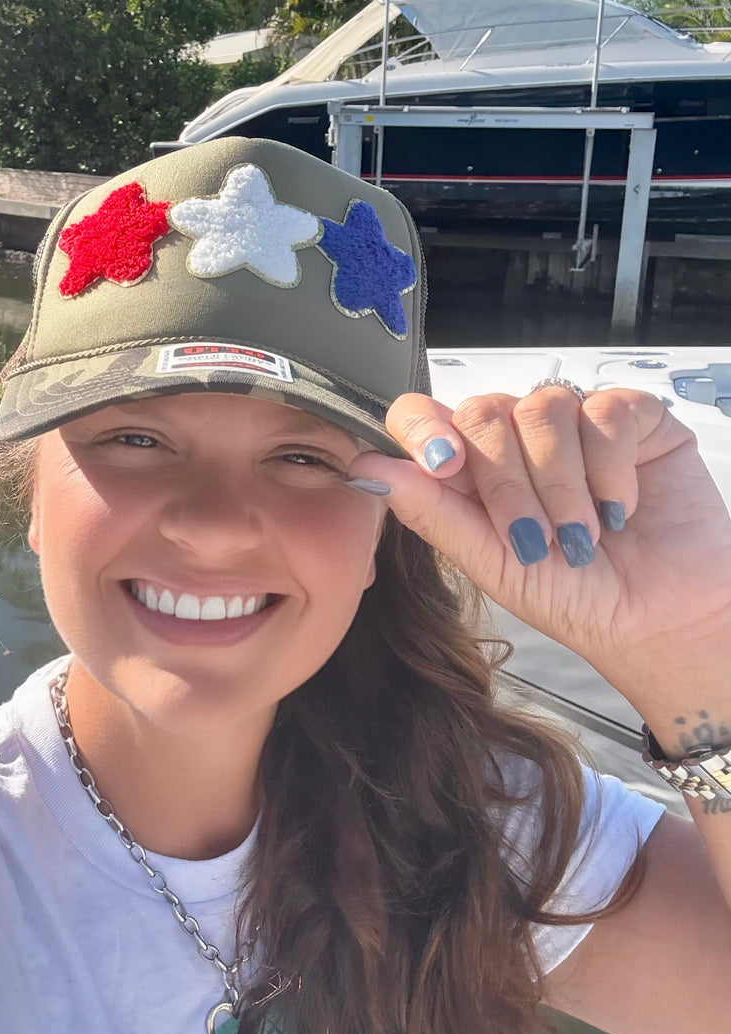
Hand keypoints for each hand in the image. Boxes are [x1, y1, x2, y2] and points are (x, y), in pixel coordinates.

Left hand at [349, 386, 730, 705]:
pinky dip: (611, 467)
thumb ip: (434, 513)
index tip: (444, 465)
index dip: (424, 427)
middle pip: (483, 411)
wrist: (664, 624)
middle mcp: (518, 437)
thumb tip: (370, 469)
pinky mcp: (635, 419)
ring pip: (543, 409)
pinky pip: (607, 412)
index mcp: (473, 469)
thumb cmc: (578, 599)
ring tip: (585, 537)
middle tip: (536, 540)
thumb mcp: (495, 565)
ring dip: (562, 484)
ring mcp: (576, 423)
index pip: (424, 415)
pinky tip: (622, 507)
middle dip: (506, 482)